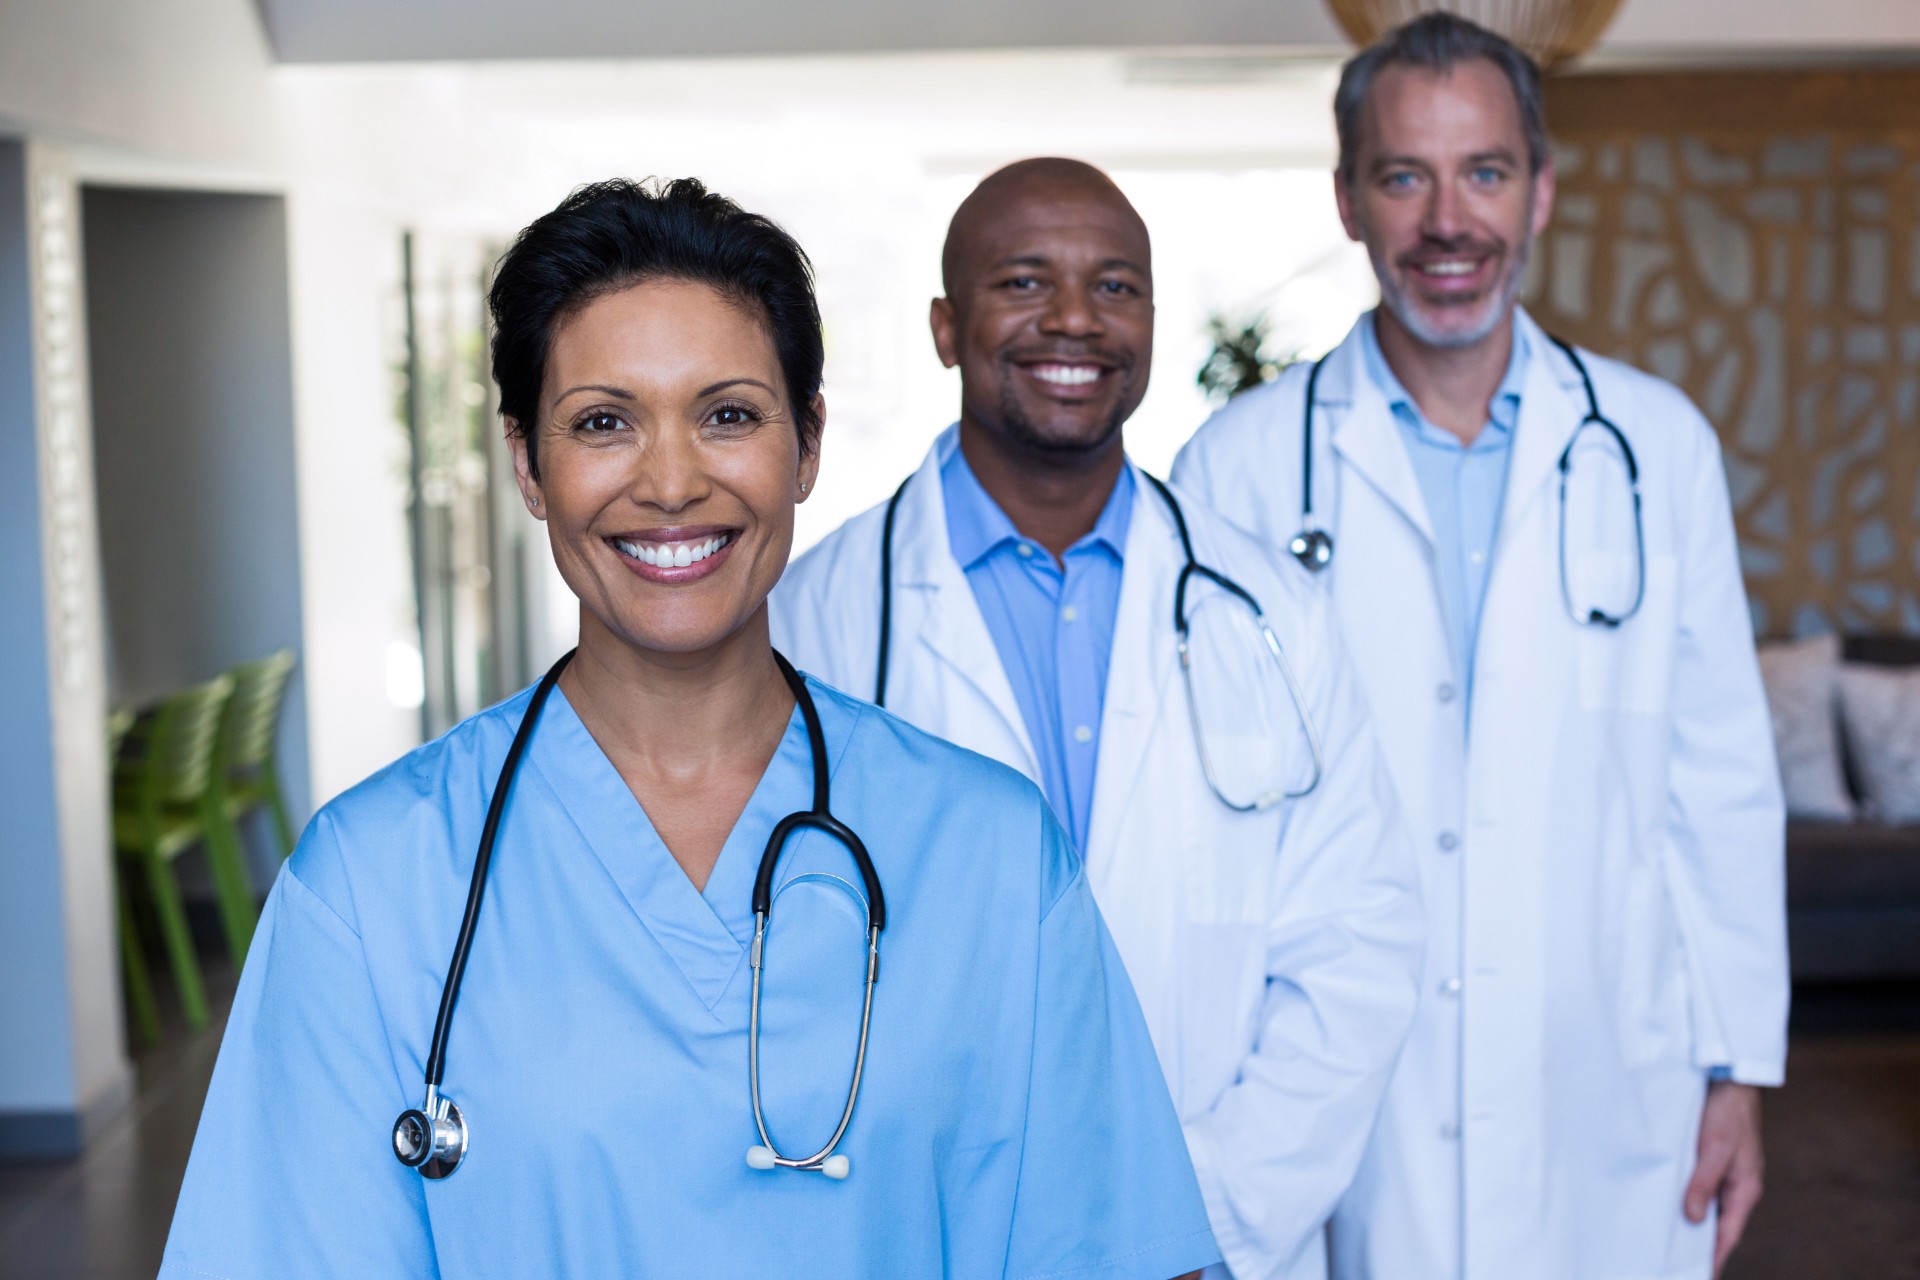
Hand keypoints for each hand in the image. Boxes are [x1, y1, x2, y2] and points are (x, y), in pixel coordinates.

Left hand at [1683, 1080, 1763, 1276]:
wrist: (1729, 1081)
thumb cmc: (1727, 1113)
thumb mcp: (1714, 1149)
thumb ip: (1703, 1183)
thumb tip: (1693, 1219)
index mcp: (1744, 1190)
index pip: (1727, 1235)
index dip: (1712, 1258)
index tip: (1697, 1275)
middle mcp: (1735, 1187)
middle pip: (1716, 1226)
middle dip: (1697, 1246)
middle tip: (1672, 1263)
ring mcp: (1724, 1175)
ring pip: (1706, 1207)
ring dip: (1688, 1222)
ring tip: (1663, 1241)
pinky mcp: (1710, 1162)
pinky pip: (1699, 1188)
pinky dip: (1685, 1199)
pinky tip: (1664, 1204)